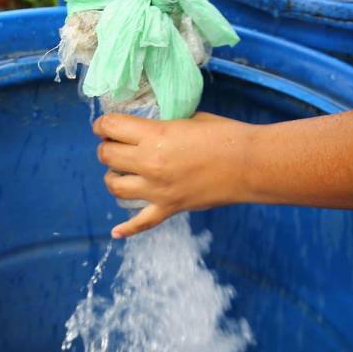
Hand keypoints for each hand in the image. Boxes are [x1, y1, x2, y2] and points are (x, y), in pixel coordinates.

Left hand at [93, 112, 256, 237]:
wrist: (249, 165)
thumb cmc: (225, 135)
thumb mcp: (189, 119)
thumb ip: (163, 127)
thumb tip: (149, 131)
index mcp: (154, 135)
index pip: (111, 128)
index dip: (103, 124)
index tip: (104, 125)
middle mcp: (149, 163)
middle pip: (107, 156)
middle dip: (107, 148)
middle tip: (115, 145)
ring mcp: (157, 190)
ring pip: (115, 186)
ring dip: (113, 177)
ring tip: (121, 172)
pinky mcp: (169, 208)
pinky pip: (141, 223)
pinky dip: (127, 229)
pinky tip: (116, 232)